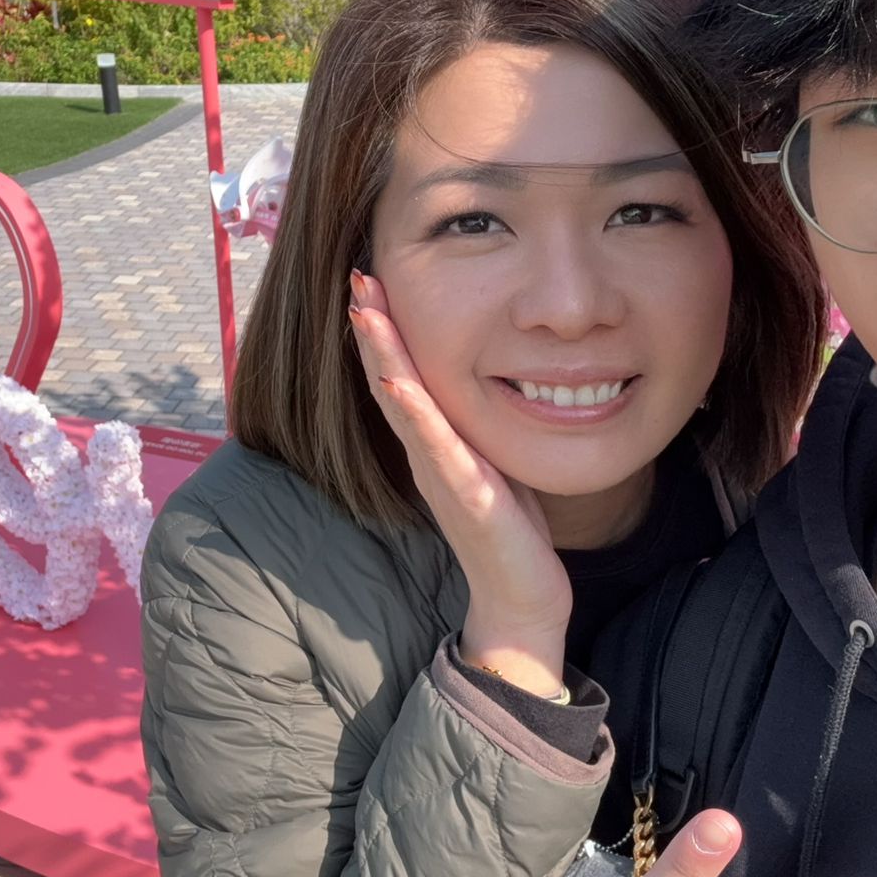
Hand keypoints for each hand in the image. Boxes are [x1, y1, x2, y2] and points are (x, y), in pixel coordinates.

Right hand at [349, 271, 572, 693]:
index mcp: (436, 443)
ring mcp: (442, 474)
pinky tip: (398, 384)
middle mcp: (428, 454)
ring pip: (404, 405)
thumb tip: (493, 374)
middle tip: (357, 275)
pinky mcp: (467, 497)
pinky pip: (436, 449)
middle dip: (374, 327)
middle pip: (390, 380)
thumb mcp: (495, 459)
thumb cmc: (511, 530)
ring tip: (364, 311)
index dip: (386, 330)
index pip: (403, 376)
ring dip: (382, 357)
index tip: (372, 279)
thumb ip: (480, 423)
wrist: (520, 600)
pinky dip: (414, 414)